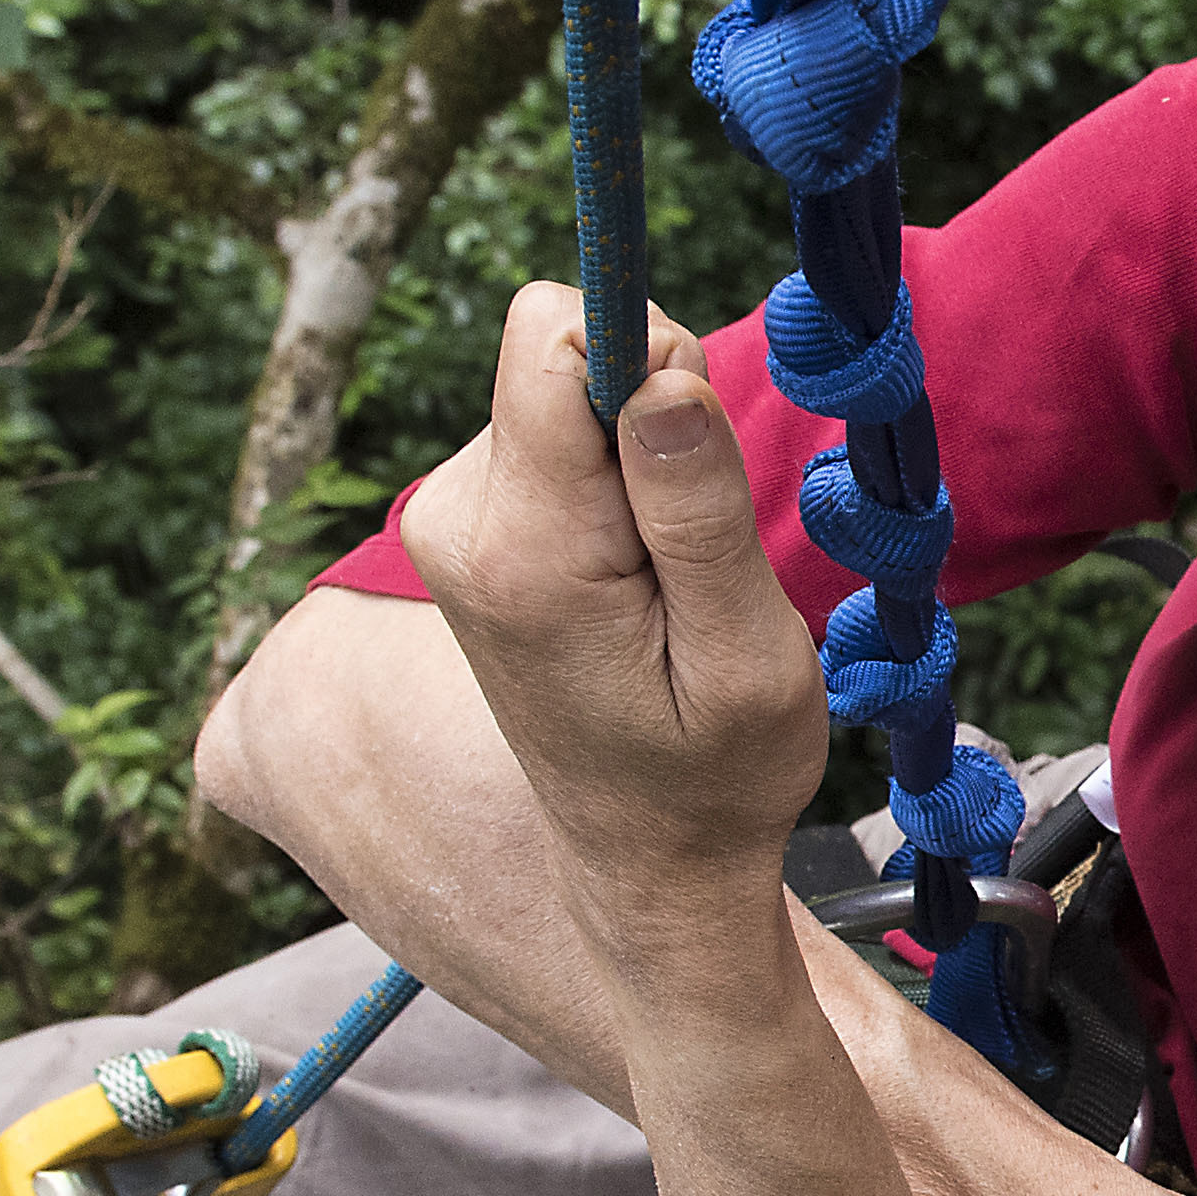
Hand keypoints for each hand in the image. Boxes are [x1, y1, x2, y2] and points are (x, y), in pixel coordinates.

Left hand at [405, 286, 827, 966]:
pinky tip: (630, 581)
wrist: (648, 857)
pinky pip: (550, 428)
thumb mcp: (745, 657)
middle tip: (692, 541)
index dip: (649, 358)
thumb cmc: (717, 772)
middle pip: (555, 347)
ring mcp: (451, 521)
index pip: (551, 338)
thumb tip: (657, 375)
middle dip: (646, 409)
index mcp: (525, 551)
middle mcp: (457, 522)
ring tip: (662, 580)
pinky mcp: (467, 522)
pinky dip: (608, 482)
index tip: (696, 457)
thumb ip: (698, 511)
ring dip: (632, 458)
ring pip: (558, 385)